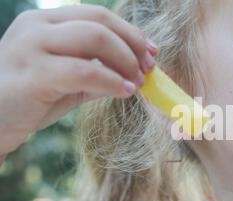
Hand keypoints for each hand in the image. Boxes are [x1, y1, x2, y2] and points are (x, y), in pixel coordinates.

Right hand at [0, 4, 157, 154]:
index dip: (131, 33)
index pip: (98, 16)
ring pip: (94, 38)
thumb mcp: (67, 80)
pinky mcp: (32, 73)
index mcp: (46, 22)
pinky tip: (124, 91)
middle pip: (100, 22)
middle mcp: (37, 26)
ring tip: (138, 82)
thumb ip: (97, 73)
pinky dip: (111, 80)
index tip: (152, 52)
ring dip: (125, 61)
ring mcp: (31, 46)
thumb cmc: (29, 100)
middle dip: (133, 44)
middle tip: (149, 68)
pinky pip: (83, 71)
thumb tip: (136, 74)